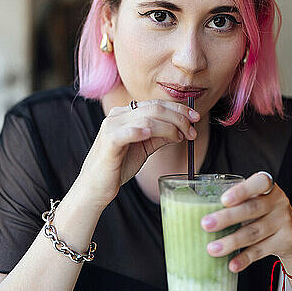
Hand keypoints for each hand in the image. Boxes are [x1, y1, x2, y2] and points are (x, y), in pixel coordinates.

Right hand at [78, 99, 199, 207]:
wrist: (96, 187)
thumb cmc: (118, 166)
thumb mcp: (144, 148)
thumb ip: (160, 137)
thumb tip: (182, 131)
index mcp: (126, 114)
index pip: (156, 104)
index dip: (178, 108)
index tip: (195, 117)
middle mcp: (118, 115)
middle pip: (154, 108)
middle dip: (178, 118)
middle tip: (192, 131)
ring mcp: (112, 126)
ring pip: (146, 118)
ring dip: (168, 127)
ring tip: (179, 138)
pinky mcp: (108, 142)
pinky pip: (126, 132)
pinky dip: (140, 131)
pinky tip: (150, 134)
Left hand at [200, 171, 291, 272]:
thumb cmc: (263, 211)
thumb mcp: (255, 199)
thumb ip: (236, 201)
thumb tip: (195, 211)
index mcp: (268, 186)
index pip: (259, 183)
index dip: (242, 191)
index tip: (223, 199)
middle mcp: (278, 202)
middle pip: (251, 209)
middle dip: (226, 218)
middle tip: (205, 224)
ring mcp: (283, 222)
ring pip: (254, 232)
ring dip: (231, 242)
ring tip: (212, 249)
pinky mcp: (284, 241)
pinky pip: (261, 251)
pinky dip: (244, 258)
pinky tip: (232, 264)